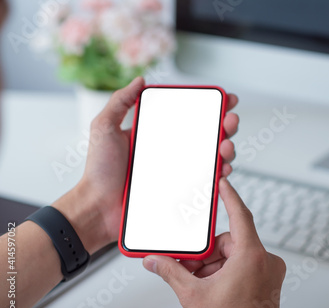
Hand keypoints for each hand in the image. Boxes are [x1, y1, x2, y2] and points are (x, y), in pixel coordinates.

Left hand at [53, 78, 239, 253]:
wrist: (98, 207)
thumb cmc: (99, 170)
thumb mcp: (104, 128)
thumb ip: (120, 102)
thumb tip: (140, 80)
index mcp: (158, 133)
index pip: (189, 116)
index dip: (211, 107)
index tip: (226, 99)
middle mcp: (172, 150)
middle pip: (207, 134)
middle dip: (226, 125)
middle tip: (230, 121)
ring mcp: (178, 171)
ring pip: (212, 157)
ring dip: (227, 148)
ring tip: (226, 147)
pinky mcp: (181, 191)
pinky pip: (206, 181)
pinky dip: (221, 174)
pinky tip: (223, 169)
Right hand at [143, 178, 285, 307]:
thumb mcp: (194, 296)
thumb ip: (172, 272)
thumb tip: (155, 261)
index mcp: (252, 257)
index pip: (240, 214)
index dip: (229, 196)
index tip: (223, 182)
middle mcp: (266, 262)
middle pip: (230, 241)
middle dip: (208, 253)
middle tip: (190, 266)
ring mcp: (270, 273)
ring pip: (236, 255)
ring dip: (215, 265)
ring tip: (200, 284)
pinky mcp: (269, 283)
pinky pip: (244, 266)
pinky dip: (226, 272)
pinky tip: (212, 288)